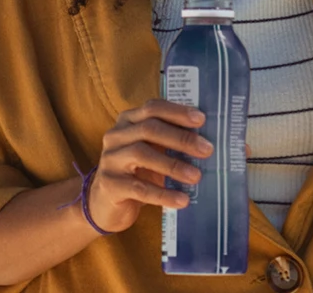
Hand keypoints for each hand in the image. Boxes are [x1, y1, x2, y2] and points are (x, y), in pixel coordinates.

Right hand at [86, 100, 211, 232]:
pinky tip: (182, 200)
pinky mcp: (110, 185)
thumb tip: (206, 141)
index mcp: (127, 122)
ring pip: (141, 154)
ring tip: (196, 176)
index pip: (152, 108)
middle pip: (148, 129)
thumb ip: (169, 141)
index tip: (201, 119)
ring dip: (173, 165)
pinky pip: (139, 188)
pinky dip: (163, 194)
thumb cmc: (136, 174)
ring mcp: (110, 160)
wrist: (105, 204)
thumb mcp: (150, 152)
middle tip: (206, 150)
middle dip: (180, 138)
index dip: (176, 112)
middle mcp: (115, 136)